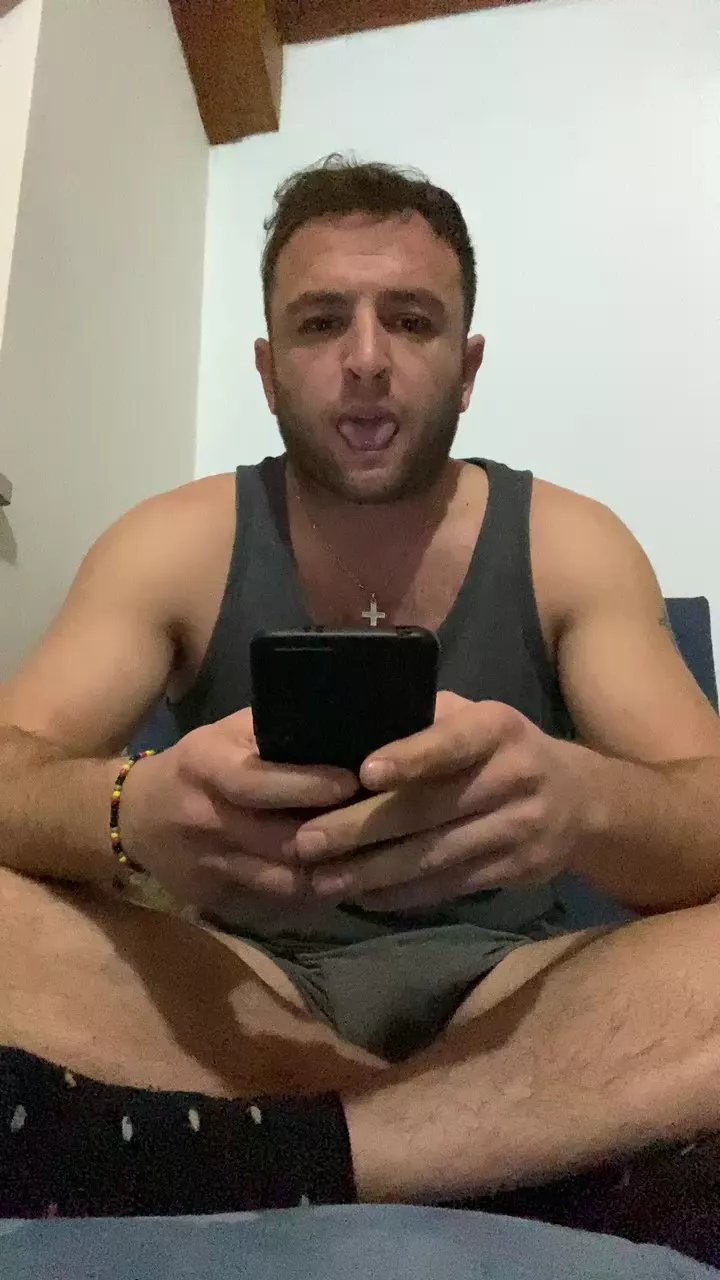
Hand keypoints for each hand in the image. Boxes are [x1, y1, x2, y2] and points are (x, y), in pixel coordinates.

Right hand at [120, 708, 357, 908]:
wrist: (132, 819)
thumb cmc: (195, 766)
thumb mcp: (223, 735)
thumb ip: (271, 732)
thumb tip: (337, 727)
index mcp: (206, 768)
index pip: (257, 782)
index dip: (306, 785)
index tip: (353, 782)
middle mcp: (206, 820)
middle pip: (278, 839)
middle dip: (333, 836)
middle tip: (382, 825)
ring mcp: (209, 866)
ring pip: (282, 880)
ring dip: (331, 873)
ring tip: (375, 859)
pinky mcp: (214, 900)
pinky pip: (273, 903)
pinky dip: (310, 895)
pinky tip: (344, 883)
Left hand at [291, 693, 588, 910]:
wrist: (583, 800)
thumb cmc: (503, 749)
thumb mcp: (476, 718)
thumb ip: (425, 721)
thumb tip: (345, 730)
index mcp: (497, 728)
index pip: (452, 742)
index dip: (411, 757)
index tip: (365, 772)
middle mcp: (513, 776)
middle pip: (430, 809)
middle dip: (362, 828)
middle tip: (307, 842)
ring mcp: (519, 828)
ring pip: (435, 856)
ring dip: (373, 872)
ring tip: (322, 880)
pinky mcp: (517, 870)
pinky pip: (450, 886)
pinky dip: (403, 895)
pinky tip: (363, 897)